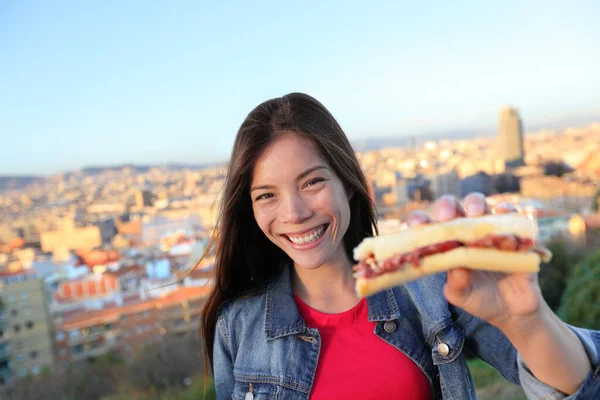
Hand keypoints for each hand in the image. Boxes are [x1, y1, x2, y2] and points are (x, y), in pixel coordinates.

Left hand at [406, 193, 543, 328]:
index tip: (418, 224)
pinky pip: (512, 215)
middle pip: (451, 207)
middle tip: (448, 217)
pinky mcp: (513, 232)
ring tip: (476, 214)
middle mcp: (463, 232)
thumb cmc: (479, 299)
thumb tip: (457, 268)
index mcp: (445, 244)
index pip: (427, 226)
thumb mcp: (463, 297)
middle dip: (447, 206)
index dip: (420, 221)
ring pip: (479, 204)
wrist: (513, 310)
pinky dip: (508, 213)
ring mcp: (487, 229)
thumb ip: (457, 285)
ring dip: (476, 203)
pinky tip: (505, 217)